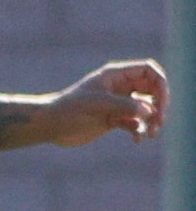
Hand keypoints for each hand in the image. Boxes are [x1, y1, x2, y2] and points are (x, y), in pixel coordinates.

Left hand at [40, 59, 167, 146]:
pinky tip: (136, 139)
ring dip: (152, 121)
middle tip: (159, 122)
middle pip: (152, 90)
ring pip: (146, 108)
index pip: (148, 71)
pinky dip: (139, 130)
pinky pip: (135, 123)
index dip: (160, 84)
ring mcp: (117, 103)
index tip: (160, 102)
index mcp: (115, 75)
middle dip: (160, 105)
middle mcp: (119, 87)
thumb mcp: (98, 104)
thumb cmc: (69, 109)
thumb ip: (124, 106)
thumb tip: (150, 111)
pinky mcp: (113, 119)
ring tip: (150, 134)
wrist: (50, 125)